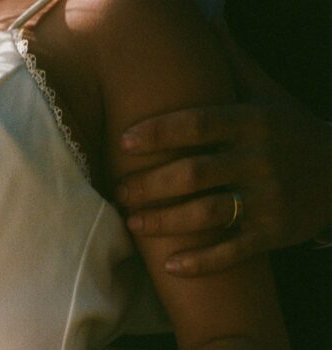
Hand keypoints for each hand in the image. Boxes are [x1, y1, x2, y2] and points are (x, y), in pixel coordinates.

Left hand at [115, 20, 331, 274]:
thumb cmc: (290, 132)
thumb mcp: (267, 94)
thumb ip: (233, 63)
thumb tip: (207, 21)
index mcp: (253, 122)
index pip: (199, 124)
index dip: (159, 133)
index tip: (124, 140)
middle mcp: (259, 160)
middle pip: (195, 173)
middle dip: (151, 184)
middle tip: (118, 191)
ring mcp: (267, 199)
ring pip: (208, 214)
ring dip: (166, 223)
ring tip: (132, 224)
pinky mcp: (272, 233)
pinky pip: (232, 251)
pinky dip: (201, 261)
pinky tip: (170, 266)